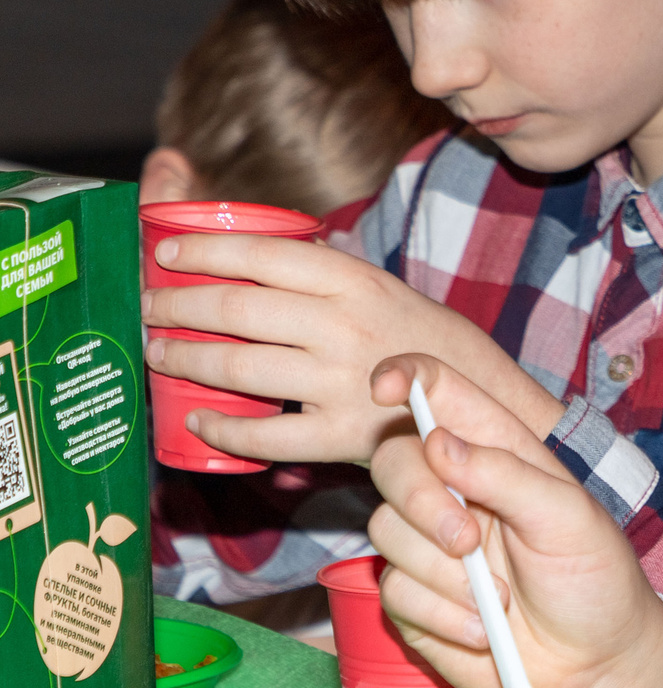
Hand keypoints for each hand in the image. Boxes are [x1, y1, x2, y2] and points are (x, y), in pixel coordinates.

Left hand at [141, 234, 564, 464]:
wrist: (489, 406)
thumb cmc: (428, 345)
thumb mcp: (386, 291)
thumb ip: (328, 274)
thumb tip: (255, 251)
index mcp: (358, 282)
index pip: (265, 255)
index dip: (206, 251)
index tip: (167, 254)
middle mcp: (347, 327)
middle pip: (238, 310)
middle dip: (177, 306)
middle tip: (148, 308)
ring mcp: (343, 383)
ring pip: (239, 367)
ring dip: (186, 359)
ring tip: (160, 354)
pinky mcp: (342, 436)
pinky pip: (264, 435)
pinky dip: (222, 428)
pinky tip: (198, 419)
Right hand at [366, 354, 662, 687]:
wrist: (594, 667)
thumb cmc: (594, 581)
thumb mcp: (569, 518)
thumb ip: (506, 475)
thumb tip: (437, 443)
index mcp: (498, 454)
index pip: (441, 395)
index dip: (408, 378)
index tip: (388, 386)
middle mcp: (455, 491)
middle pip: (392, 462)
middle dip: (421, 500)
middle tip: (468, 541)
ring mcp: (428, 545)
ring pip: (385, 531)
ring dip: (444, 573)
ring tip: (501, 599)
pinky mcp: (412, 598)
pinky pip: (392, 590)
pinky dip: (441, 613)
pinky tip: (484, 628)